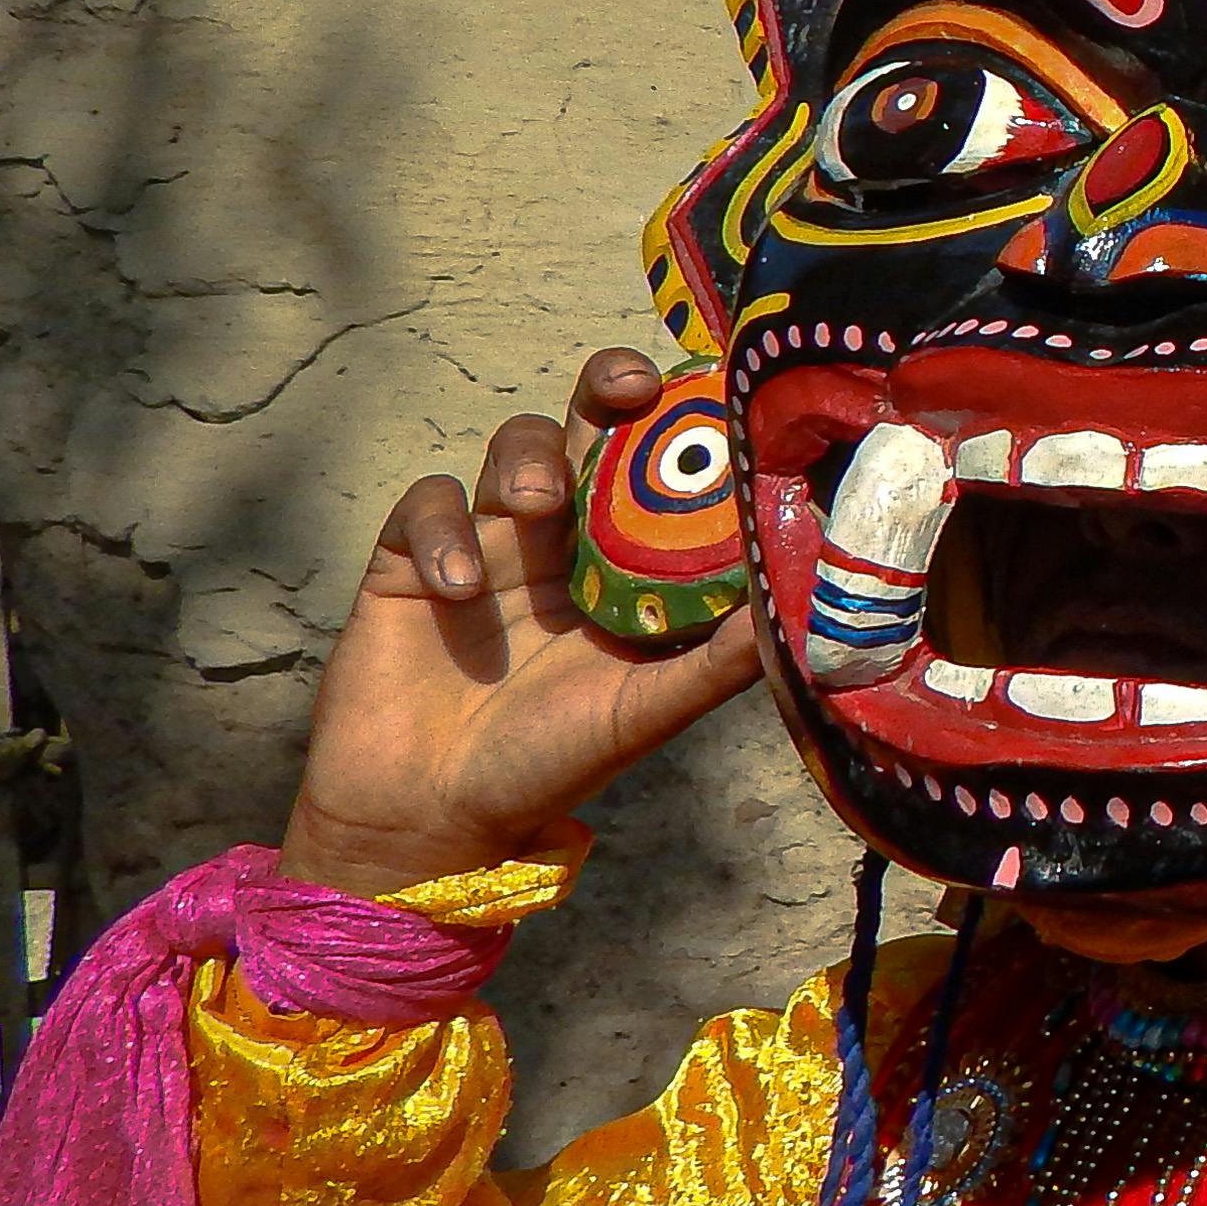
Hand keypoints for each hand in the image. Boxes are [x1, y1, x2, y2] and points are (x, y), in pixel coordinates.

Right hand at [278, 348, 767, 898]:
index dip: (686, 425)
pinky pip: (423, 506)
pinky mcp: (408, 562)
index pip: (664, 470)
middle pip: (590, 427)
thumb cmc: (549, 762)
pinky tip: (457, 590)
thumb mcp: (646, 711)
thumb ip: (718, 662)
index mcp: (627, 564)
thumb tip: (797, 612)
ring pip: (513, 448)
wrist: (429, 818)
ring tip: (536, 508)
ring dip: (529, 457)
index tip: (714, 394)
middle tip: (631, 388)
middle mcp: (563, 539)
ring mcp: (487, 542)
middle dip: (609, 387)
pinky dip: (440, 531)